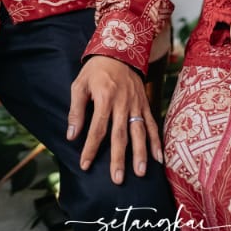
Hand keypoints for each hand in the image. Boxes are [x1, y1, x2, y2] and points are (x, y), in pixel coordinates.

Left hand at [67, 55, 161, 184]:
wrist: (119, 51)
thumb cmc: (95, 70)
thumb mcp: (79, 85)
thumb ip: (76, 110)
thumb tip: (71, 136)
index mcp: (105, 97)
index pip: (98, 128)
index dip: (91, 147)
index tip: (85, 165)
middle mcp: (123, 102)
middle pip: (121, 134)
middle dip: (119, 158)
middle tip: (117, 179)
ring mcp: (136, 104)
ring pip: (139, 131)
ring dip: (141, 153)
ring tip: (141, 173)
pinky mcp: (144, 104)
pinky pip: (152, 124)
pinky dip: (156, 141)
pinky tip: (159, 158)